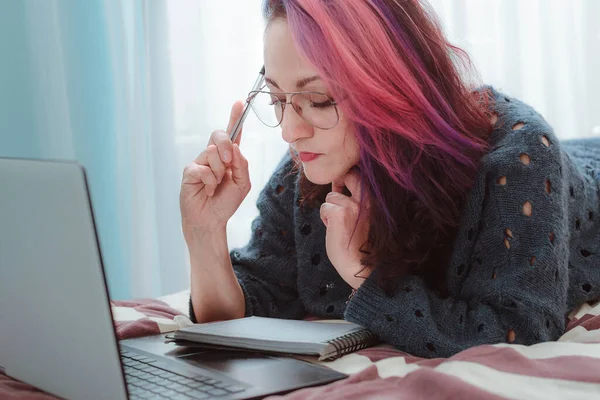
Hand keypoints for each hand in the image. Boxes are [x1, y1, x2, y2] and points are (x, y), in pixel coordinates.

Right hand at [180, 101, 250, 235]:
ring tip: (217, 186)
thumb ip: (242, 165)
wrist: (211, 221)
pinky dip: (210, 182)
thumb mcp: (242, 184)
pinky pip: (203, 168)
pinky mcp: (189, 171)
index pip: (232, 134)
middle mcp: (213, 156)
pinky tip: (208, 192)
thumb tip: (234, 148)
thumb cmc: (226, 202)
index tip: (239, 102)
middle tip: (229, 163)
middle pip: (218, 135)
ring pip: (212, 153)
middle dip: (226, 146)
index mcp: (228, 157)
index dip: (235, 118)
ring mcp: (200, 162)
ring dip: (219, 172)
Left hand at [319, 170, 372, 289]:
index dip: (349, 178)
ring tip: (339, 226)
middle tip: (337, 196)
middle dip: (339, 182)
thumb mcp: (369, 218)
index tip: (344, 186)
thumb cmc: (365, 247)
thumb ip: (360, 203)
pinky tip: (334, 231)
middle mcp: (368, 199)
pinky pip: (324, 208)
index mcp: (378, 201)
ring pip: (331, 197)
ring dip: (330, 210)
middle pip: (349, 175)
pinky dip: (326, 219)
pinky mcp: (339, 214)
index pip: (362, 175)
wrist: (365, 269)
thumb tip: (342, 188)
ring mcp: (353, 206)